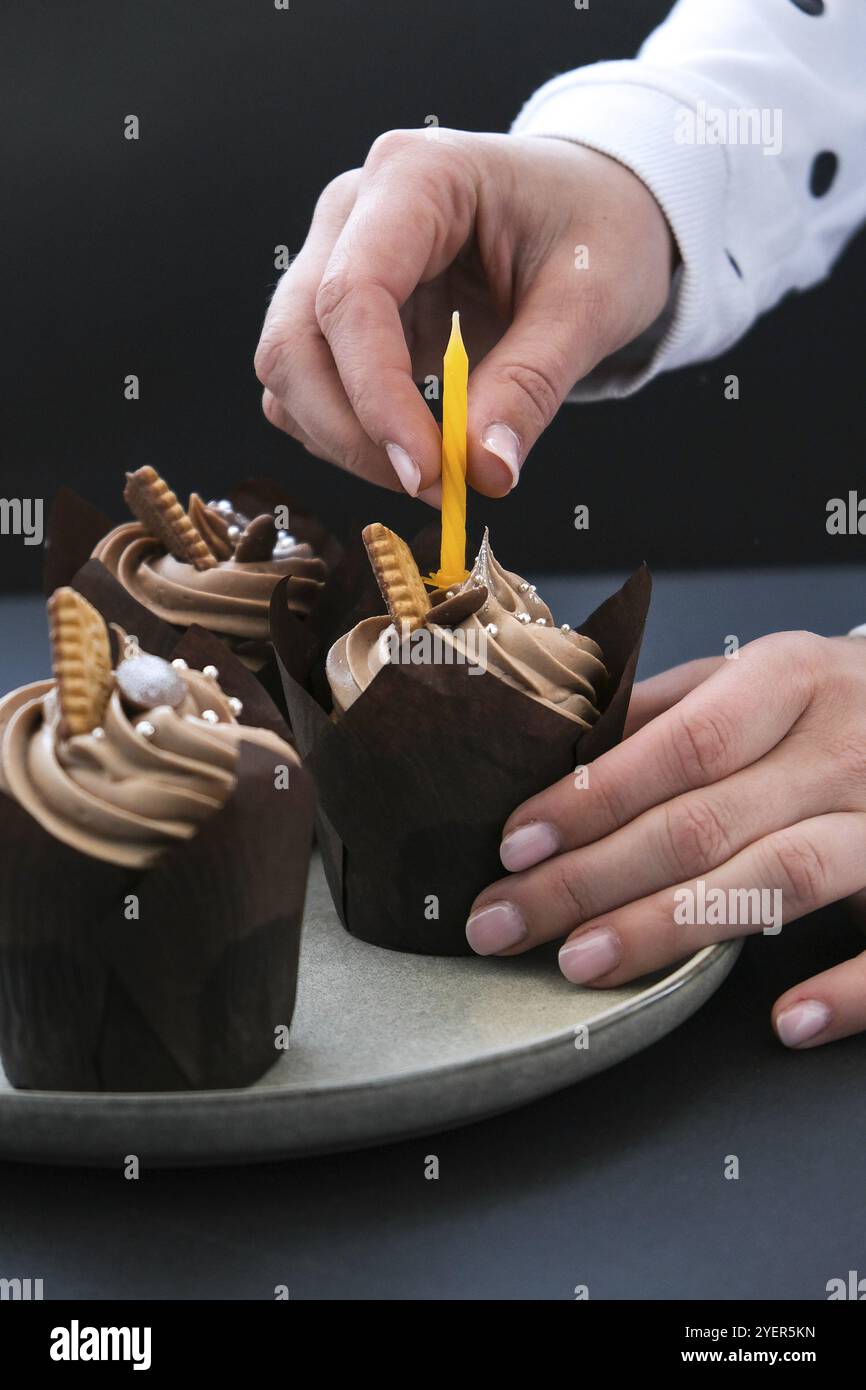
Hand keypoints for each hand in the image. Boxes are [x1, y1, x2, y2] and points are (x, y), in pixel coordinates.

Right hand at [255, 129, 672, 500]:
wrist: (597, 205)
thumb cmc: (600, 230)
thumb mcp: (590, 302)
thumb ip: (531, 385)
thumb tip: (483, 473)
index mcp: (414, 176)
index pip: (352, 296)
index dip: (377, 397)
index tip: (425, 473)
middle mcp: (352, 211)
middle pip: (296, 341)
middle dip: (352, 433)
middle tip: (433, 488)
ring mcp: (334, 258)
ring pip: (289, 372)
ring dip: (345, 442)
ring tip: (435, 473)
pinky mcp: (337, 311)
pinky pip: (308, 387)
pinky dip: (347, 435)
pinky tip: (413, 449)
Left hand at [466, 633, 865, 1049]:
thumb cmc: (825, 703)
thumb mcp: (752, 678)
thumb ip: (664, 711)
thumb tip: (551, 752)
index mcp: (789, 680)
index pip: (679, 745)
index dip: (592, 799)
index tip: (515, 846)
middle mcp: (842, 748)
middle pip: (704, 823)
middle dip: (590, 880)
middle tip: (505, 923)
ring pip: (778, 881)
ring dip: (670, 928)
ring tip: (582, 964)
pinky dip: (843, 991)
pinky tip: (782, 1020)